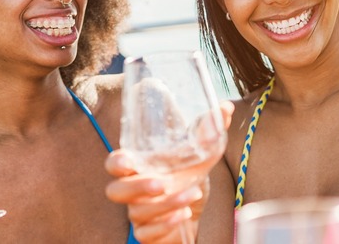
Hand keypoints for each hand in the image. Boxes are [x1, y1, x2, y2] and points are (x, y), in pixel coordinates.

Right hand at [105, 101, 233, 242]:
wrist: (195, 214)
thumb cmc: (187, 180)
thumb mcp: (199, 157)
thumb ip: (207, 133)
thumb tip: (225, 107)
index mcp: (139, 168)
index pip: (114, 164)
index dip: (116, 163)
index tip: (128, 160)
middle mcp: (134, 191)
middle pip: (115, 191)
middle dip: (137, 187)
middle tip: (161, 183)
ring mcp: (139, 214)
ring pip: (137, 212)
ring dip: (166, 204)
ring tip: (192, 194)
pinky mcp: (148, 234)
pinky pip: (146, 234)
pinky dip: (165, 225)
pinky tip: (184, 215)